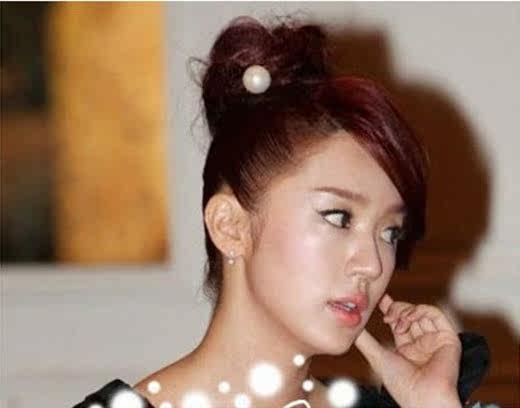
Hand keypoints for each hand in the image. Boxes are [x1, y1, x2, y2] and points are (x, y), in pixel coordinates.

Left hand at [353, 293, 462, 407]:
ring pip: (421, 311)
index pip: (398, 321)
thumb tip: (351, 326)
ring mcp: (434, 339)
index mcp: (406, 348)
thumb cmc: (400, 384)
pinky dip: (421, 310)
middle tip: (387, 316)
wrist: (422, 398)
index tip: (380, 298)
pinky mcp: (448, 338)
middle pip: (409, 313)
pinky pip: (436, 314)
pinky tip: (408, 317)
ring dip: (406, 310)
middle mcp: (421, 343)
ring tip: (396, 320)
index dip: (390, 307)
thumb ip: (364, 340)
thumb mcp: (376, 356)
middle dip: (396, 308)